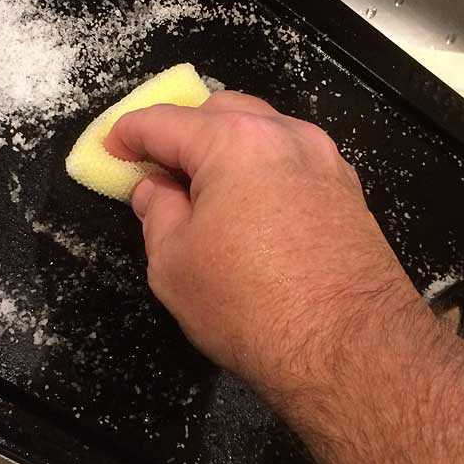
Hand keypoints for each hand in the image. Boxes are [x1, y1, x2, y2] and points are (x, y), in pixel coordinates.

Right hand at [105, 90, 426, 397]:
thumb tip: (156, 188)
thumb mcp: (174, 264)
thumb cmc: (251, 307)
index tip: (112, 149)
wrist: (351, 351)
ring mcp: (325, 161)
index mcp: (234, 142)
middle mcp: (286, 136)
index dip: (129, 134)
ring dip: (227, 150)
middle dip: (183, 132)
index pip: (165, 121)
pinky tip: (250, 210)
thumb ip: (156, 212)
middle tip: (158, 172)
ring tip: (204, 194)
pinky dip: (263, 171)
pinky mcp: (349, 192)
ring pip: (263, 133)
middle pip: (220, 113)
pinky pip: (293, 163)